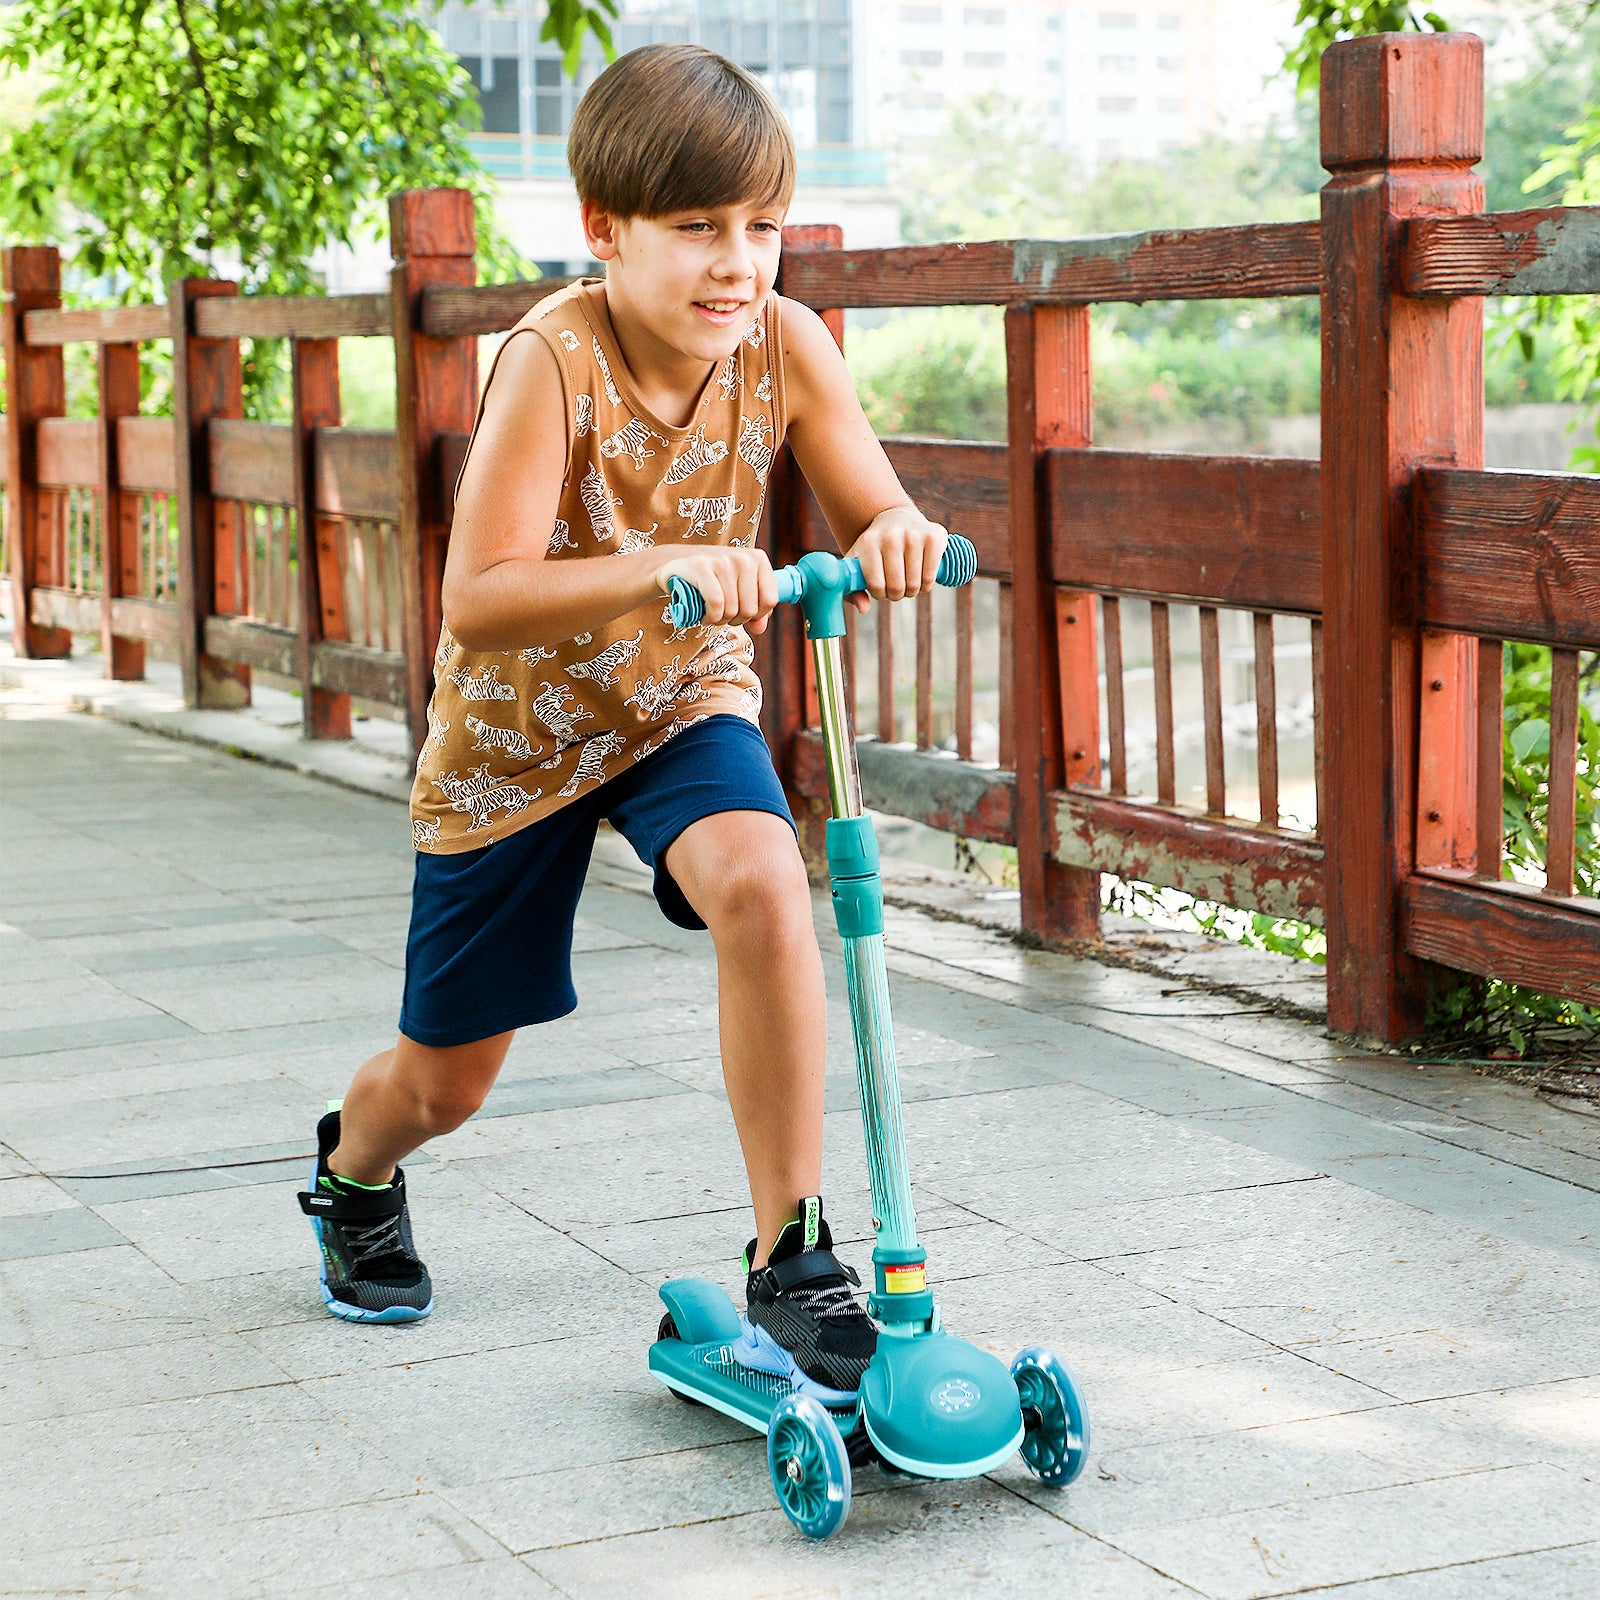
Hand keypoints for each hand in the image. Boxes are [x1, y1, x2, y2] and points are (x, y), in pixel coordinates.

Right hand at [656, 546, 779, 633]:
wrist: (676, 563)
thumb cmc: (713, 580)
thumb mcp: (738, 590)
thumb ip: (755, 609)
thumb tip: (760, 628)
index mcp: (758, 559)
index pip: (770, 600)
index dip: (756, 615)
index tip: (741, 612)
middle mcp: (743, 558)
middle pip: (750, 609)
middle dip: (735, 620)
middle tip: (722, 613)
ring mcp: (723, 561)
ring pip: (732, 610)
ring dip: (719, 620)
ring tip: (710, 613)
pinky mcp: (702, 567)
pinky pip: (716, 604)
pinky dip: (710, 617)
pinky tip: (704, 615)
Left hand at [846, 507, 947, 613]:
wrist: (896, 519)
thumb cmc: (874, 549)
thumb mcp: (857, 565)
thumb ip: (852, 590)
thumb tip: (864, 609)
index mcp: (868, 542)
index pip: (876, 585)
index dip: (879, 594)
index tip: (881, 587)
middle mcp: (891, 535)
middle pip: (897, 587)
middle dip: (896, 594)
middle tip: (895, 586)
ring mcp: (914, 534)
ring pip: (915, 585)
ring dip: (911, 590)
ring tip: (906, 580)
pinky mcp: (934, 536)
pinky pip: (930, 577)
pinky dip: (926, 584)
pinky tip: (920, 575)